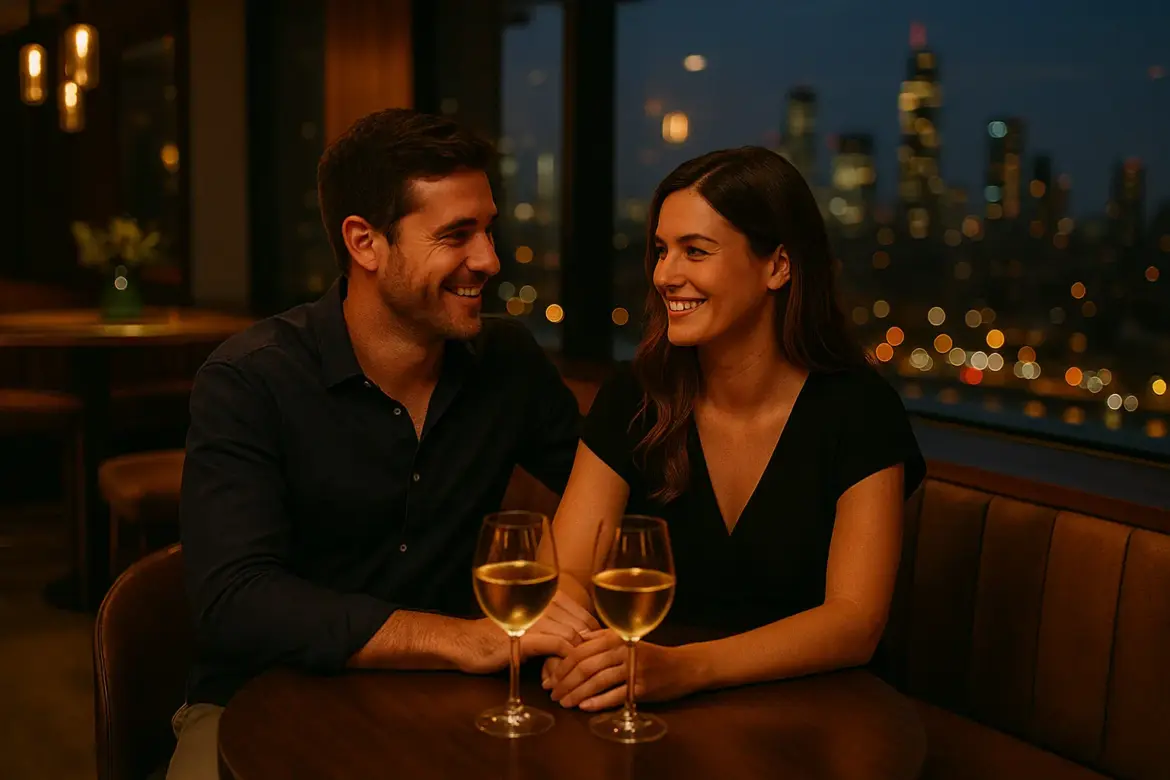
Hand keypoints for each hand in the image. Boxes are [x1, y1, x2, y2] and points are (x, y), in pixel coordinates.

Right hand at [459, 591, 599, 674]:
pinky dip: (564, 663)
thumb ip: (557, 628)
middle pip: (583, 627)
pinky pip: (559, 647)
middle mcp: (545, 603)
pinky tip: (560, 677)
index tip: (594, 656)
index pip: (586, 616)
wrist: (468, 643)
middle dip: (588, 651)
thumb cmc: (501, 636)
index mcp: (549, 597)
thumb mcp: (534, 627)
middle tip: (587, 672)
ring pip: (573, 636)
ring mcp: (536, 618)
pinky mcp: (527, 637)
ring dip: (577, 660)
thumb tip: (586, 643)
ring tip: (574, 679)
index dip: (595, 637)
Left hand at [543, 629, 697, 709]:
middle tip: (553, 694)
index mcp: (616, 637)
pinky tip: (584, 707)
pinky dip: (598, 701)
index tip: (549, 679)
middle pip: (586, 666)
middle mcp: (623, 650)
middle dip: (565, 681)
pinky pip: (615, 695)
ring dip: (577, 693)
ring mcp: (634, 669)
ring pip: (598, 681)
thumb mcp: (626, 640)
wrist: (681, 666)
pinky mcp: (642, 687)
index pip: (580, 651)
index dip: (561, 666)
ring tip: (564, 703)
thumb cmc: (649, 654)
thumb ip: (601, 637)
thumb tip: (576, 638)